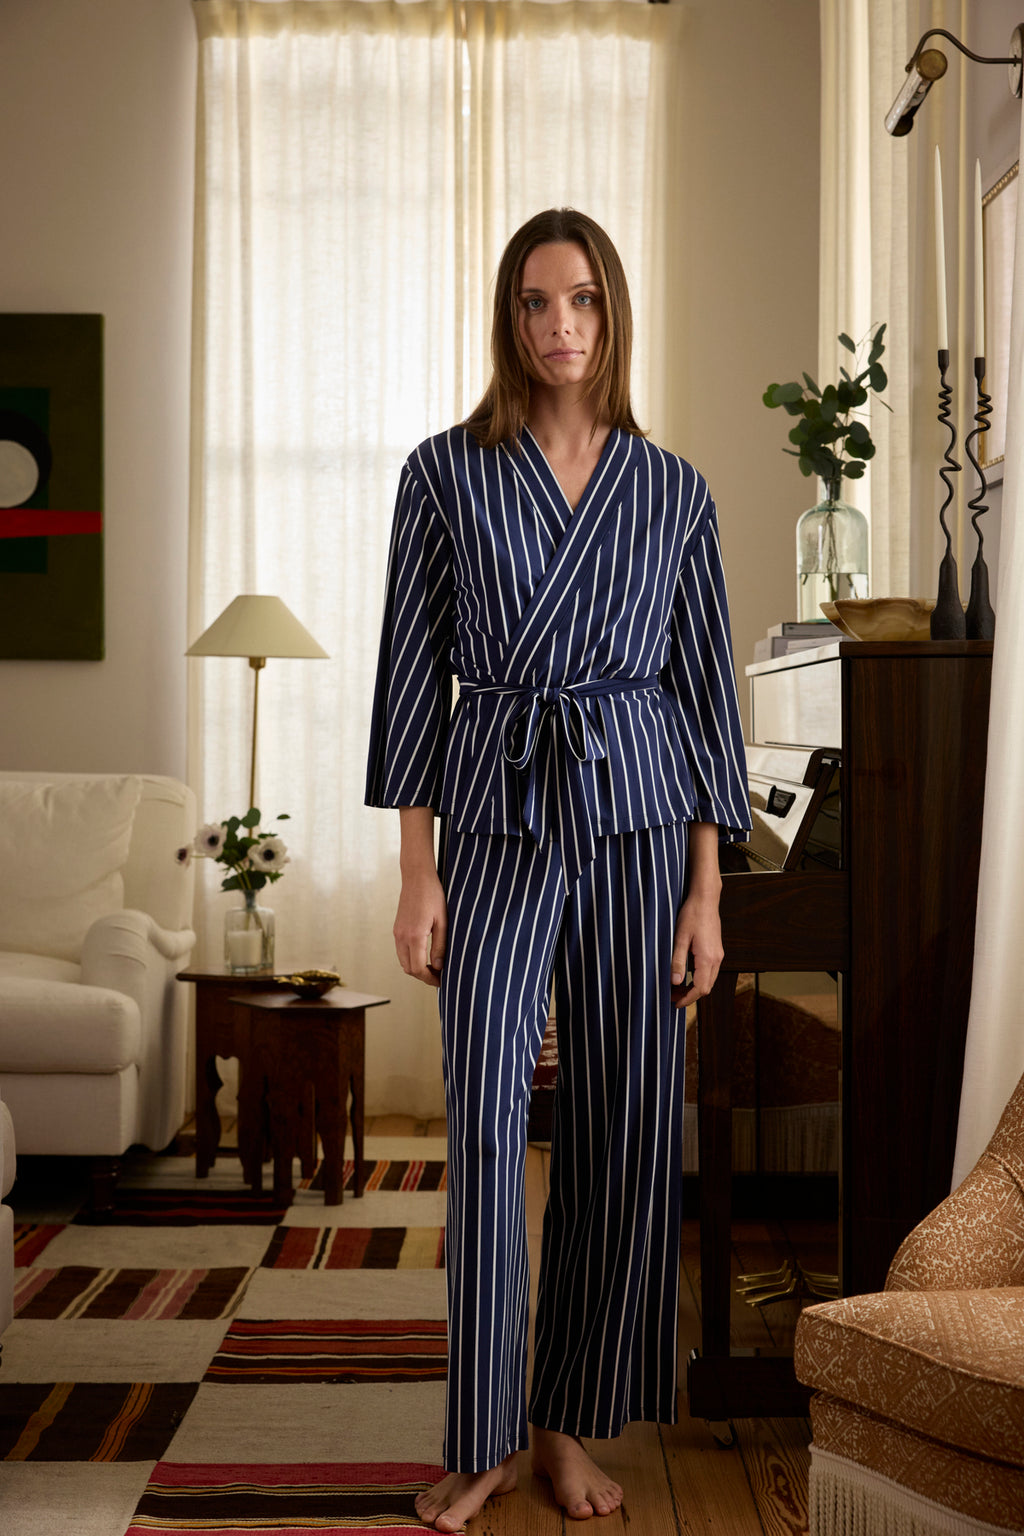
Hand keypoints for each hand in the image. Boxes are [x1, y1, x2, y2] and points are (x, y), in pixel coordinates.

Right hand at [394, 868, 447, 987]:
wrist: (417, 877)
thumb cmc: (433, 896)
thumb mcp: (443, 921)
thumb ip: (440, 946)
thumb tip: (438, 967)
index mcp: (414, 936)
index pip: (417, 969)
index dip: (429, 979)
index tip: (441, 981)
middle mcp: (401, 937)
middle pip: (408, 968)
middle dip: (423, 976)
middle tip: (439, 977)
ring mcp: (397, 933)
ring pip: (403, 961)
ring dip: (416, 968)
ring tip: (434, 967)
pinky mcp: (397, 929)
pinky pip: (401, 951)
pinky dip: (411, 958)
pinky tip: (425, 955)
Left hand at [670, 892, 723, 1009]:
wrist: (706, 899)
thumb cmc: (692, 915)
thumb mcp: (680, 938)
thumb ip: (678, 961)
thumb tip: (675, 982)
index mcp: (707, 958)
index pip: (700, 988)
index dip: (687, 999)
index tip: (675, 1003)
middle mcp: (716, 959)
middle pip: (706, 987)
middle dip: (690, 996)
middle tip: (672, 996)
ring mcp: (718, 954)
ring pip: (709, 980)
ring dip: (694, 987)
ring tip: (677, 987)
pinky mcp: (717, 950)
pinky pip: (710, 971)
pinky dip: (699, 978)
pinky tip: (686, 974)